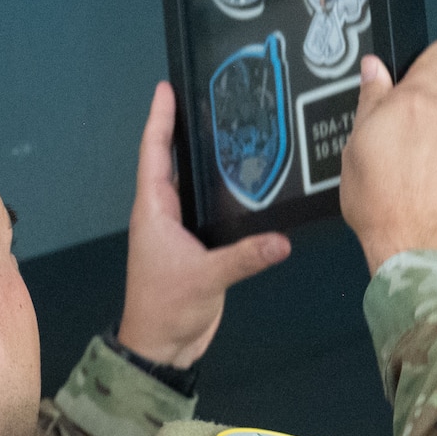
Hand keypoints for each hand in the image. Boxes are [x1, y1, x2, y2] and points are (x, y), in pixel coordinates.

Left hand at [119, 81, 289, 366]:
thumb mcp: (206, 278)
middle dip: (185, 130)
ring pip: (192, 187)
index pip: (154, 154)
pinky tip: (246, 186)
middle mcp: (164, 214)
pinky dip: (223, 195)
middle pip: (172, 162)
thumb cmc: (166, 308)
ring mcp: (179, 231)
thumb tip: (282, 240)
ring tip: (233, 132)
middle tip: (210, 99)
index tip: (167, 87)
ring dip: (206, 162)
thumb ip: (245, 257)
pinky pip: (210, 212)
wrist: (161, 348)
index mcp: (153, 211)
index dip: (159, 119)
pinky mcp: (198, 249)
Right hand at [339, 32, 436, 273]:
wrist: (410, 241)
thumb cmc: (377, 199)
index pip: (436, 61)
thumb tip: (374, 70)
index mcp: (412, 102)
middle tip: (412, 120)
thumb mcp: (357, 144)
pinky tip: (427, 181)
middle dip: (435, 98)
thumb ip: (371, 101)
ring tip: (412, 164)